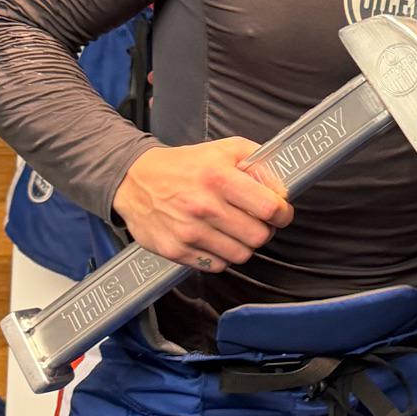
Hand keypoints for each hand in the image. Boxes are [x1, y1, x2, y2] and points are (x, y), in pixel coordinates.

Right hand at [112, 140, 292, 270]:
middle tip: (256, 221)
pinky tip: (215, 239)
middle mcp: (204, 207)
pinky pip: (217, 265)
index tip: (280, 212)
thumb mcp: (225, 149)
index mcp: (219, 178)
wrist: (134, 180)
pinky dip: (221, 256)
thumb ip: (260, 162)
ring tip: (234, 230)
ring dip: (243, 245)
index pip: (269, 208)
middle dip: (264, 230)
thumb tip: (282, 186)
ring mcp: (188, 232)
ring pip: (240, 255)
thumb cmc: (184, 166)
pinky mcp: (176, 250)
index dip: (282, 213)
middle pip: (259, 236)